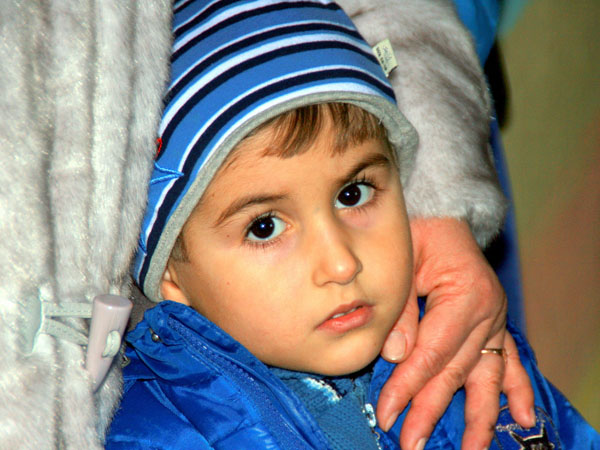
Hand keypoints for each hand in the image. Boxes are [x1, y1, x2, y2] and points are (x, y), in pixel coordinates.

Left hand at [377, 217, 534, 449]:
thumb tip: (398, 358)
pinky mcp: (493, 322)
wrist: (440, 213)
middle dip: (430, 410)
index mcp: (464, 295)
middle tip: (410, 442)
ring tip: (473, 449)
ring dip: (479, 416)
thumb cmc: (417, 232)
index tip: (388, 414)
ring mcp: (494, 319)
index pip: (431, 353)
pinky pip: (507, 359)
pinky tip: (521, 415)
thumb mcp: (402, 263)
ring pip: (486, 374)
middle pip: (456, 371)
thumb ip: (401, 313)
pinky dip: (515, 388)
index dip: (408, 387)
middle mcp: (487, 312)